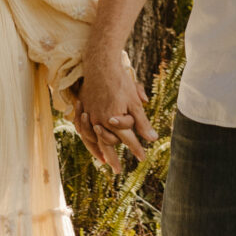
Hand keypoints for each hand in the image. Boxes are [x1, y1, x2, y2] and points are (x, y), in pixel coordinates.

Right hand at [77, 49, 152, 172]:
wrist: (100, 65)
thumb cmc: (120, 82)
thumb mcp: (134, 103)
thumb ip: (142, 123)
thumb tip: (153, 139)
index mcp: (114, 119)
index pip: (128, 140)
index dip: (136, 150)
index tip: (142, 159)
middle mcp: (100, 121)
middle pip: (108, 144)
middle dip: (114, 158)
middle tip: (118, 170)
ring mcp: (89, 116)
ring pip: (93, 140)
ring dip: (99, 152)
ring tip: (104, 161)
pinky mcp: (83, 110)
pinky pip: (83, 130)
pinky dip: (88, 139)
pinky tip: (92, 143)